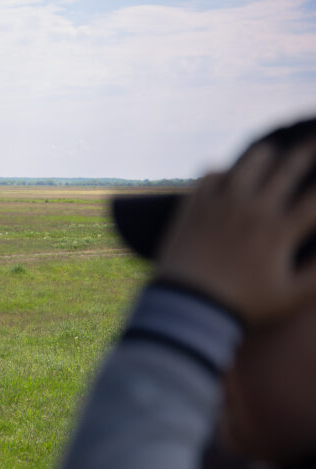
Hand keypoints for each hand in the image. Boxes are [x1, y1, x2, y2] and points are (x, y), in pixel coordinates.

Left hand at [157, 141, 315, 324]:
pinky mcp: (194, 206)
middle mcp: (252, 211)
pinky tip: (224, 172)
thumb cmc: (243, 305)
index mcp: (279, 232)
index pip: (314, 198)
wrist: (188, 306)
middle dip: (304, 154)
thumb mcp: (292, 296)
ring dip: (262, 156)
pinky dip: (219, 171)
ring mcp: (221, 205)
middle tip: (311, 141)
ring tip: (269, 152)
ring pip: (247, 166)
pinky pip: (209, 176)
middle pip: (285, 171)